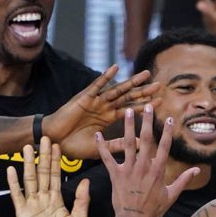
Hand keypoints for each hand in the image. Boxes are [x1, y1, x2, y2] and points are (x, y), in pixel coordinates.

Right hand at [6, 137, 90, 216]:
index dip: (56, 161)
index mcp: (57, 200)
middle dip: (43, 156)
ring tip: (28, 147)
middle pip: (43, 173)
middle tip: (44, 138)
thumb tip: (85, 181)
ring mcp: (32, 204)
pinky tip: (11, 169)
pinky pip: (17, 195)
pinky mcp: (22, 212)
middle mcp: (43, 199)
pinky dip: (14, 182)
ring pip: (30, 179)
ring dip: (29, 164)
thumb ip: (81, 200)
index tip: (57, 145)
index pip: (56, 175)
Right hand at [44, 66, 162, 158]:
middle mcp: (105, 107)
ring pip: (117, 89)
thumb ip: (118, 145)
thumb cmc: (74, 146)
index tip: (161, 101)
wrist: (54, 141)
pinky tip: (115, 68)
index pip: (131, 110)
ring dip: (131, 82)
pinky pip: (97, 85)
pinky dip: (106, 77)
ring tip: (145, 74)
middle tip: (160, 84)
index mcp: (109, 118)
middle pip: (128, 97)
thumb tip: (139, 145)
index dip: (145, 106)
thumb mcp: (101, 148)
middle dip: (143, 91)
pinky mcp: (84, 97)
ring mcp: (95, 101)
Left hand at [97, 105, 199, 216]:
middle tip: (147, 107)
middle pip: (146, 140)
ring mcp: (129, 170)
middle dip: (147, 122)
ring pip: (128, 144)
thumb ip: (184, 180)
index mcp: (158, 171)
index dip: (167, 132)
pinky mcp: (115, 175)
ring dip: (128, 127)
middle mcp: (143, 167)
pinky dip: (102, 147)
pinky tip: (98, 135)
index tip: (169, 118)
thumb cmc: (154, 209)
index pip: (164, 147)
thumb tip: (197, 170)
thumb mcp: (172, 195)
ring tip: (127, 112)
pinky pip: (108, 158)